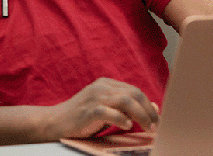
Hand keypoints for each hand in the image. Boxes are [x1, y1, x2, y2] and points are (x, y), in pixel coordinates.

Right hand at [43, 78, 158, 139]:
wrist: (56, 121)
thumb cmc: (82, 117)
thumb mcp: (105, 108)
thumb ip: (126, 106)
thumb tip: (154, 107)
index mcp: (105, 84)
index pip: (135, 90)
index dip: (149, 105)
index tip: (157, 120)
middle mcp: (101, 87)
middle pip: (134, 93)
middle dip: (148, 111)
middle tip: (155, 127)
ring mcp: (94, 97)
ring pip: (126, 101)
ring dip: (141, 116)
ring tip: (147, 129)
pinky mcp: (89, 110)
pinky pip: (110, 112)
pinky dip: (121, 119)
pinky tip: (127, 126)